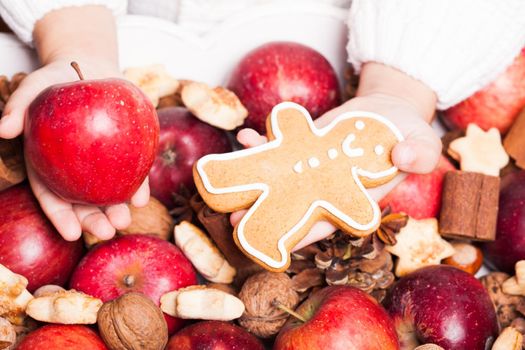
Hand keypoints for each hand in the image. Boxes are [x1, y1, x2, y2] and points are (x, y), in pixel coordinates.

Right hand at [0, 6, 147, 240]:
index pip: (51, 194)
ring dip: (117, 209)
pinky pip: (132, 172)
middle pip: (82, 201)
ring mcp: (101, 164)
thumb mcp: (34, 87)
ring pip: (108, 192)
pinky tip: (143, 198)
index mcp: (49, 163)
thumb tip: (3, 130)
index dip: (59, 216)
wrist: (89, 67)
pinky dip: (137, 186)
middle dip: (93, 221)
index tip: (69, 233)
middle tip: (107, 231)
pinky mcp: (125, 153)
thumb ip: (18, 106)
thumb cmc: (56, 79)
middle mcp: (74, 169)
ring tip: (125, 220)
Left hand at [231, 62, 440, 248]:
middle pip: (294, 206)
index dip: (303, 235)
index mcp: (356, 196)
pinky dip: (265, 141)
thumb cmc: (409, 134)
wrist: (391, 109)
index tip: (276, 245)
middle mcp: (330, 185)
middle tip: (235, 223)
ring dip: (256, 180)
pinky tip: (248, 137)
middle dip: (266, 215)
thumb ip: (418, 153)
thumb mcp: (421, 143)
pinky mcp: (306, 142)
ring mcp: (314, 164)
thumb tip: (404, 157)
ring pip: (282, 177)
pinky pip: (282, 144)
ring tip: (227, 184)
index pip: (328, 221)